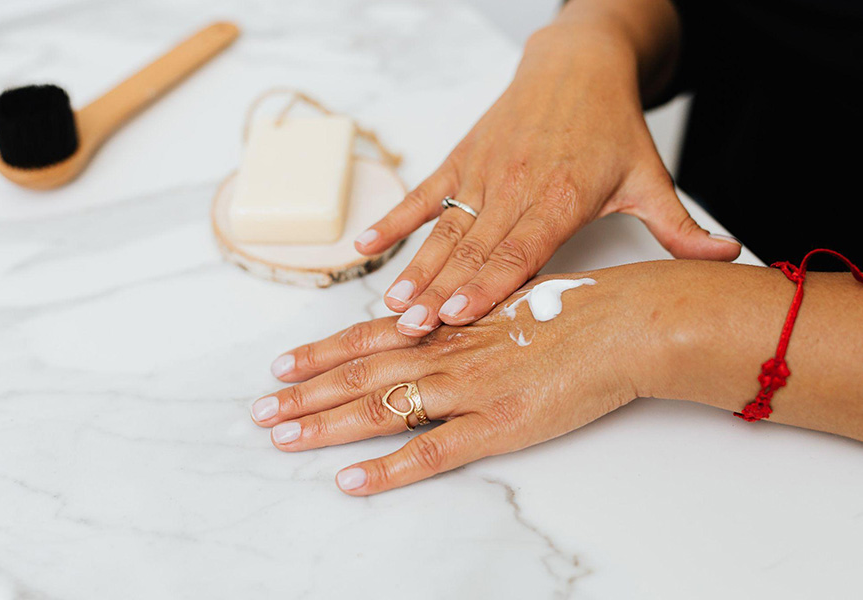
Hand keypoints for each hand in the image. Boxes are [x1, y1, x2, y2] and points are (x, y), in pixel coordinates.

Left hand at [251, 264, 668, 494]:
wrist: (624, 321)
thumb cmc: (575, 306)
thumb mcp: (508, 300)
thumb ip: (467, 317)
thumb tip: (434, 326)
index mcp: (450, 324)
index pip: (368, 338)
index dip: (321, 353)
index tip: (282, 366)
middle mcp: (447, 353)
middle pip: (360, 375)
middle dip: (305, 394)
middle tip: (261, 412)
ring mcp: (469, 390)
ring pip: (381, 409)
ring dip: (326, 426)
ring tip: (283, 439)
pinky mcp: (498, 426)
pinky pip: (432, 452)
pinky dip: (388, 469)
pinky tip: (352, 482)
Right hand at [353, 22, 740, 336]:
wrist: (577, 64)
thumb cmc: (609, 125)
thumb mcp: (648, 176)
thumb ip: (678, 225)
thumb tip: (726, 258)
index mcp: (561, 197)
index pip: (520, 250)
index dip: (487, 284)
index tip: (458, 316)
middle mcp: (517, 186)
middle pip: (473, 247)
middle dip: (440, 291)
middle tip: (411, 329)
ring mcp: (484, 172)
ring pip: (444, 228)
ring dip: (415, 267)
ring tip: (389, 302)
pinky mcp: (463, 159)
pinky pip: (425, 194)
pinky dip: (394, 220)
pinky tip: (366, 248)